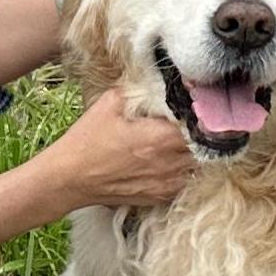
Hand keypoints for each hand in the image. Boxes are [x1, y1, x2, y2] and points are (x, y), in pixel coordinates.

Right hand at [41, 93, 195, 208]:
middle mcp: (169, 163)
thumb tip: (157, 80)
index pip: (200, 127)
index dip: (203, 117)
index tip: (199, 108)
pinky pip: (185, 182)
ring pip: (198, 167)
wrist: (70, 178)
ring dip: (195, 154)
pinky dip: (185, 171)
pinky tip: (174, 160)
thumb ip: (138, 90)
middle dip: (202, 135)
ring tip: (186, 141)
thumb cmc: (88, 141)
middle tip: (196, 123)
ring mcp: (166, 183)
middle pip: (205, 148)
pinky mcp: (160, 196)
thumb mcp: (110, 103)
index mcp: (161, 138)